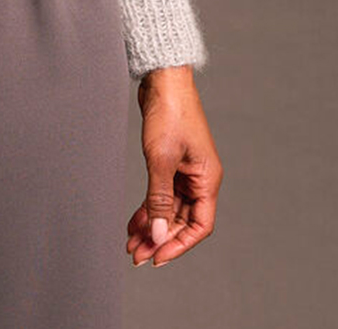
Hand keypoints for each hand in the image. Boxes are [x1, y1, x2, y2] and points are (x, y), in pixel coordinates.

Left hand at [127, 65, 222, 268]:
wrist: (163, 78)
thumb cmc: (169, 113)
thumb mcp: (161, 159)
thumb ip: (159, 199)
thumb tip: (159, 235)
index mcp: (207, 180)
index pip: (199, 226)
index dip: (179, 245)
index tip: (156, 257)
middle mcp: (199, 178)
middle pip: (182, 220)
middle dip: (160, 238)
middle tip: (135, 254)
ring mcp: (185, 171)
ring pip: (170, 209)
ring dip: (152, 226)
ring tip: (130, 242)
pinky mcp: (171, 162)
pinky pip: (162, 194)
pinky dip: (149, 207)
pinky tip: (134, 220)